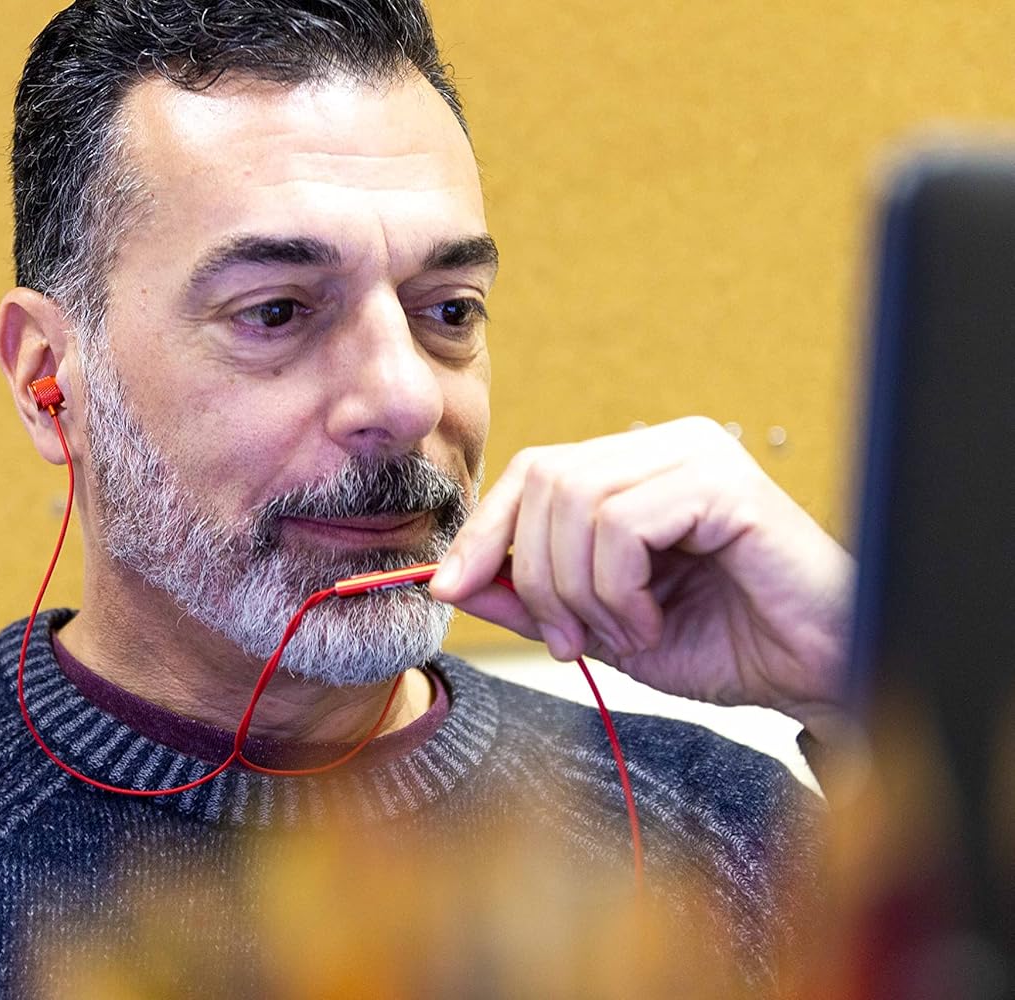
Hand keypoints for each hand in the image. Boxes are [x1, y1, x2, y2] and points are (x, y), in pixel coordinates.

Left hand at [429, 417, 855, 731]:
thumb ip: (532, 599)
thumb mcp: (602, 626)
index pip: (534, 473)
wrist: (816, 673)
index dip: (483, 531)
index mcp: (637, 469)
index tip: (450, 588)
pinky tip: (650, 621)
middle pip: (544, 481)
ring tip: (624, 633)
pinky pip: (623, 524)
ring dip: (580, 590)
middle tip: (567, 639)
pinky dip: (618, 588)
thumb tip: (450, 580)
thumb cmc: (726, 644)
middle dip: (533, 575)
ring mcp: (696, 456)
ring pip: (575, 503)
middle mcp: (665, 447)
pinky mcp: (722, 484)